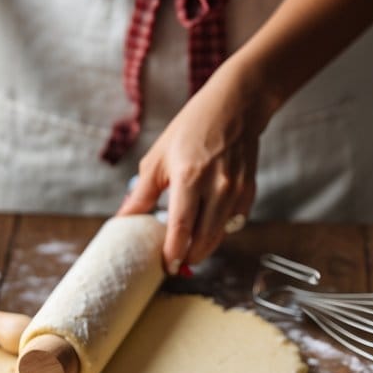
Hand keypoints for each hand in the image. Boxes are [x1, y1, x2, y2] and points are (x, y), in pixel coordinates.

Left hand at [117, 69, 267, 271]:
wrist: (235, 106)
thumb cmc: (192, 128)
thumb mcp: (158, 157)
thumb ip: (142, 193)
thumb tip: (123, 219)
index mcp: (189, 176)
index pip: (181, 227)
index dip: (173, 252)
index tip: (166, 266)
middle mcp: (217, 186)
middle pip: (204, 238)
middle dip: (189, 256)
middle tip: (175, 263)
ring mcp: (236, 189)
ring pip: (221, 234)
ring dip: (204, 247)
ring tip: (189, 249)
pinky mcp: (249, 190)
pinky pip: (234, 222)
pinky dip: (220, 229)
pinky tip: (208, 224)